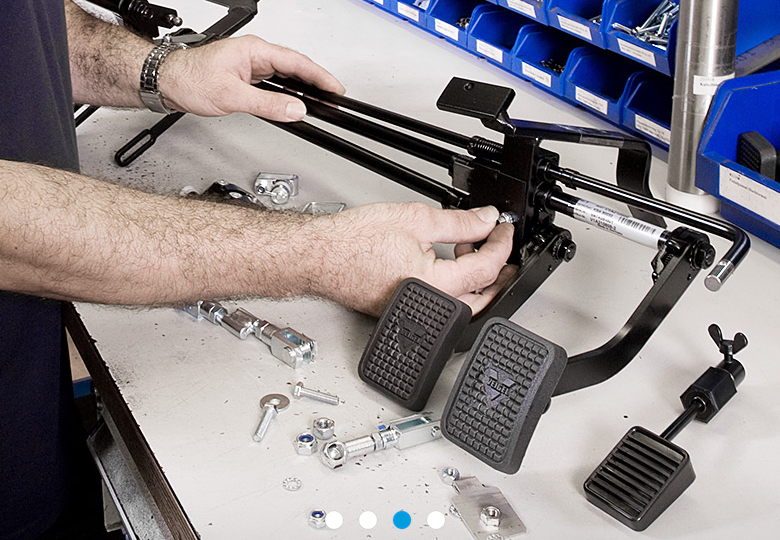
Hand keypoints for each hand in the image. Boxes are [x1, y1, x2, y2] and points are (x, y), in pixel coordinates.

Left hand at [159, 35, 344, 120]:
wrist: (166, 81)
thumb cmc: (190, 80)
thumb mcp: (232, 96)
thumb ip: (268, 104)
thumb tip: (295, 109)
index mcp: (255, 50)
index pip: (297, 62)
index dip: (320, 76)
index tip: (336, 89)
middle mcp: (255, 54)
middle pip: (295, 67)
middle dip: (316, 81)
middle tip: (334, 97)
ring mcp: (251, 64)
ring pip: (286, 75)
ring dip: (303, 87)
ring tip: (320, 101)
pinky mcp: (246, 76)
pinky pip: (275, 82)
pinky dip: (288, 92)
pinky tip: (293, 101)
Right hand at [306, 202, 514, 316]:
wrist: (319, 256)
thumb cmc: (353, 242)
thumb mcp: (417, 219)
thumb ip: (460, 222)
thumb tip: (486, 220)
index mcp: (438, 285)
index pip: (487, 268)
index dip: (502, 244)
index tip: (504, 229)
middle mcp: (429, 305)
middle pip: (482, 296)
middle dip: (497, 270)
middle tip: (499, 247)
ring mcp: (415, 311)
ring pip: (462, 302)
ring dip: (475, 278)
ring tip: (468, 248)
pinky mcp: (402, 310)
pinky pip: (439, 301)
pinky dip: (451, 283)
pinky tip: (443, 261)